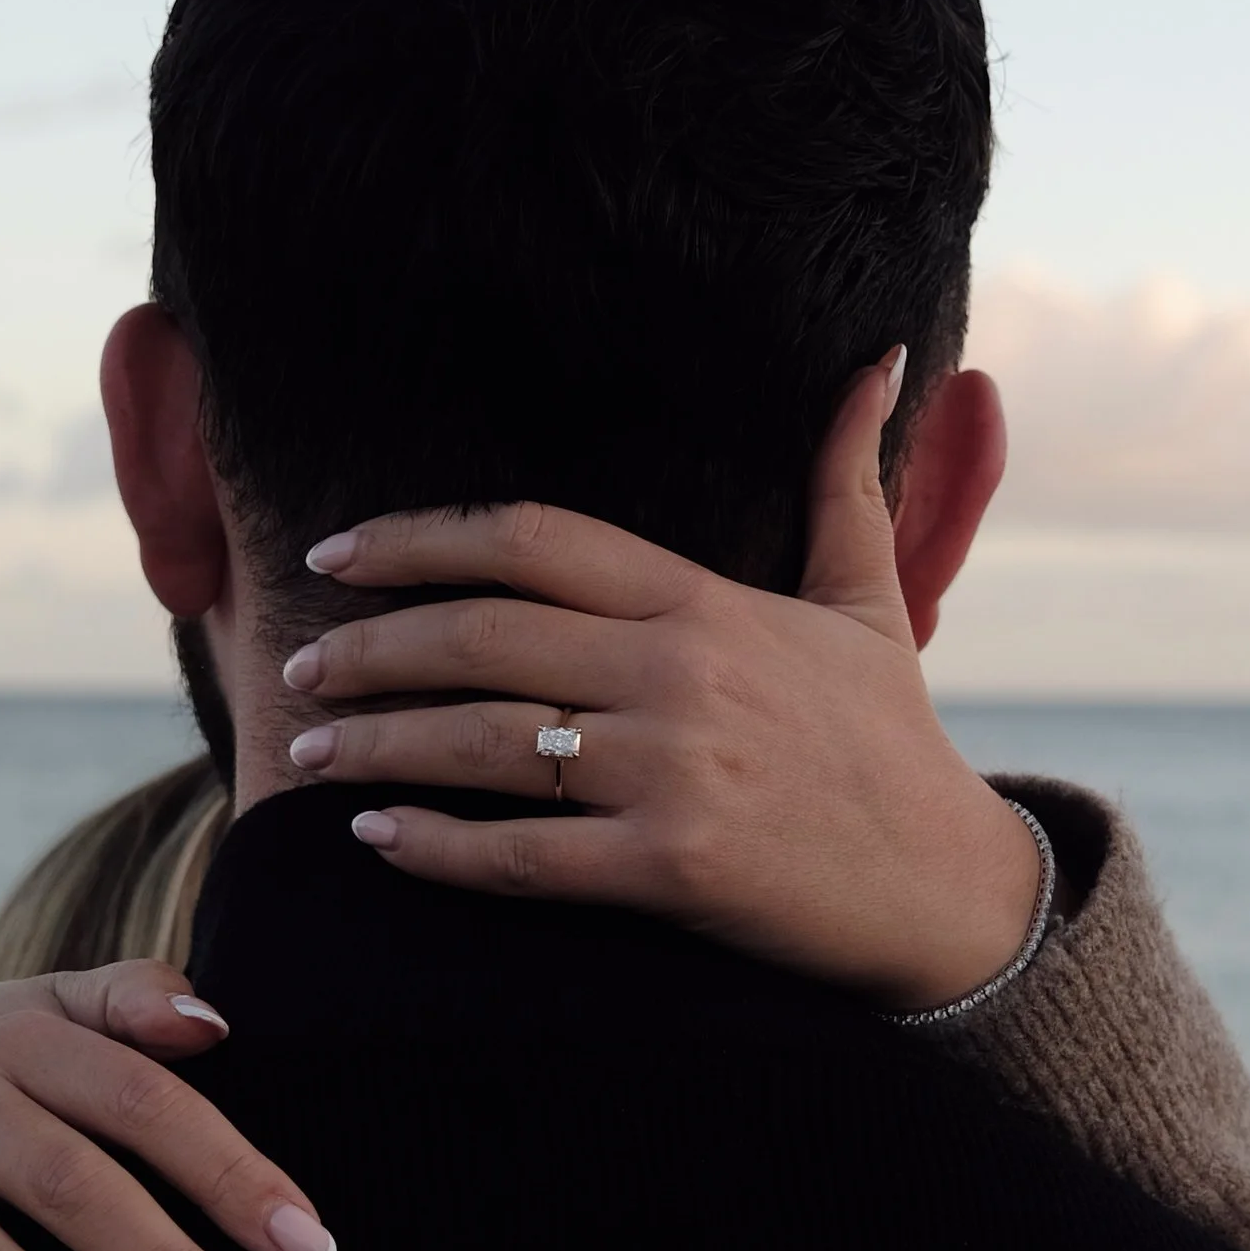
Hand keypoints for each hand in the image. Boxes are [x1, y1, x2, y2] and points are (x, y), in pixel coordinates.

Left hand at [278, 357, 1040, 1009]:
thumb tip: (885, 358)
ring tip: (308, 751)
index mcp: (705, 601)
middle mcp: (679, 672)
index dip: (417, 539)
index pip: (531, 540)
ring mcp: (673, 771)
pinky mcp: (673, 867)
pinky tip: (375, 840)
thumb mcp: (868, 599)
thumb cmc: (894, 744)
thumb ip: (846, 478)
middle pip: (480, 637)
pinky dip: (436, 850)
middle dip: (368, 646)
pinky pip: (522, 855)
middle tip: (298, 662)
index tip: (336, 553)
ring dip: (375, 745)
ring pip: (482, 744)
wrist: (952, 891)